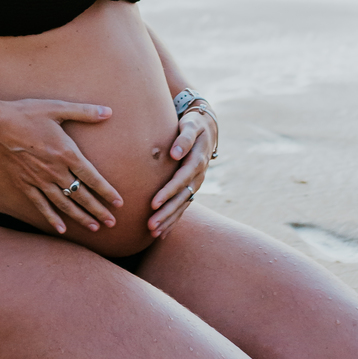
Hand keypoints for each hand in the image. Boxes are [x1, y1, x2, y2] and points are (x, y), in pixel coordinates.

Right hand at [0, 99, 123, 235]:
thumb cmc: (29, 114)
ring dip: (80, 217)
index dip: (107, 192)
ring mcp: (40, 180)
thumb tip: (108, 111)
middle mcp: (55, 171)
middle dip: (98, 210)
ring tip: (94, 227)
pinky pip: (41, 205)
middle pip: (81, 196)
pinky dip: (52, 218)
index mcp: (67, 154)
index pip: (92, 178)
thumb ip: (85, 112)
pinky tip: (61, 229)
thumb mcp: (58, 108)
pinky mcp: (25, 184)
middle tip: (112, 223)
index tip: (119, 203)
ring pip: (64, 204)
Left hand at [148, 105, 217, 239]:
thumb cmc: (194, 125)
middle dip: (167, 213)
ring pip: (183, 205)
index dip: (169, 191)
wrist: (206, 129)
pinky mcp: (192, 188)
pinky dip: (174, 220)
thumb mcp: (191, 126)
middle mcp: (198, 175)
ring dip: (169, 220)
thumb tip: (175, 153)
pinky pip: (183, 206)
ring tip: (153, 233)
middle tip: (151, 226)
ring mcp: (196, 183)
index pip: (182, 179)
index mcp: (197, 160)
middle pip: (182, 198)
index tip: (154, 203)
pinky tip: (163, 233)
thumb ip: (184, 138)